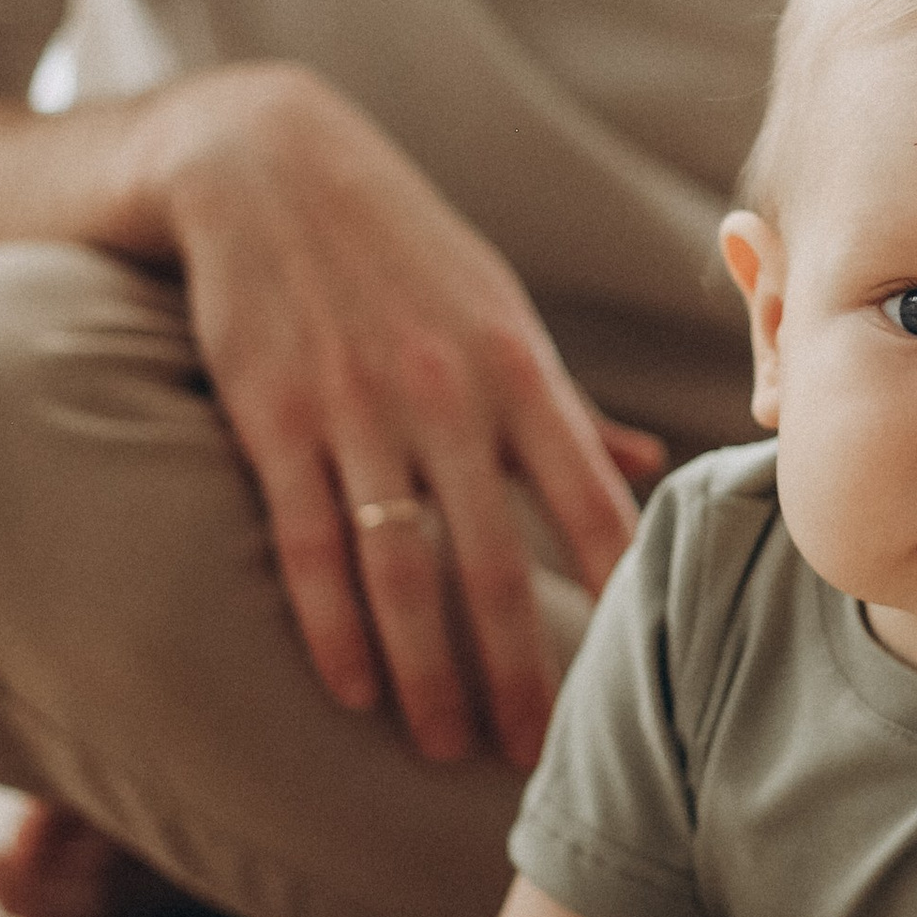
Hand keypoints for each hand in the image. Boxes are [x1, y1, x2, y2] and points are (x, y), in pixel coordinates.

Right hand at [141, 64, 663, 767]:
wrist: (263, 161)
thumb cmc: (401, 247)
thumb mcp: (497, 309)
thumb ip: (567, 404)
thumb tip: (653, 463)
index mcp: (518, 367)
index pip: (589, 498)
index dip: (618, 590)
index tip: (645, 667)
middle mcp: (447, 393)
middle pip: (494, 561)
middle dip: (518, 670)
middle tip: (534, 755)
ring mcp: (356, 407)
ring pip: (402, 570)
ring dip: (425, 673)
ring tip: (444, 748)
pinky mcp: (271, 415)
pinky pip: (309, 542)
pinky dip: (332, 625)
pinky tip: (353, 689)